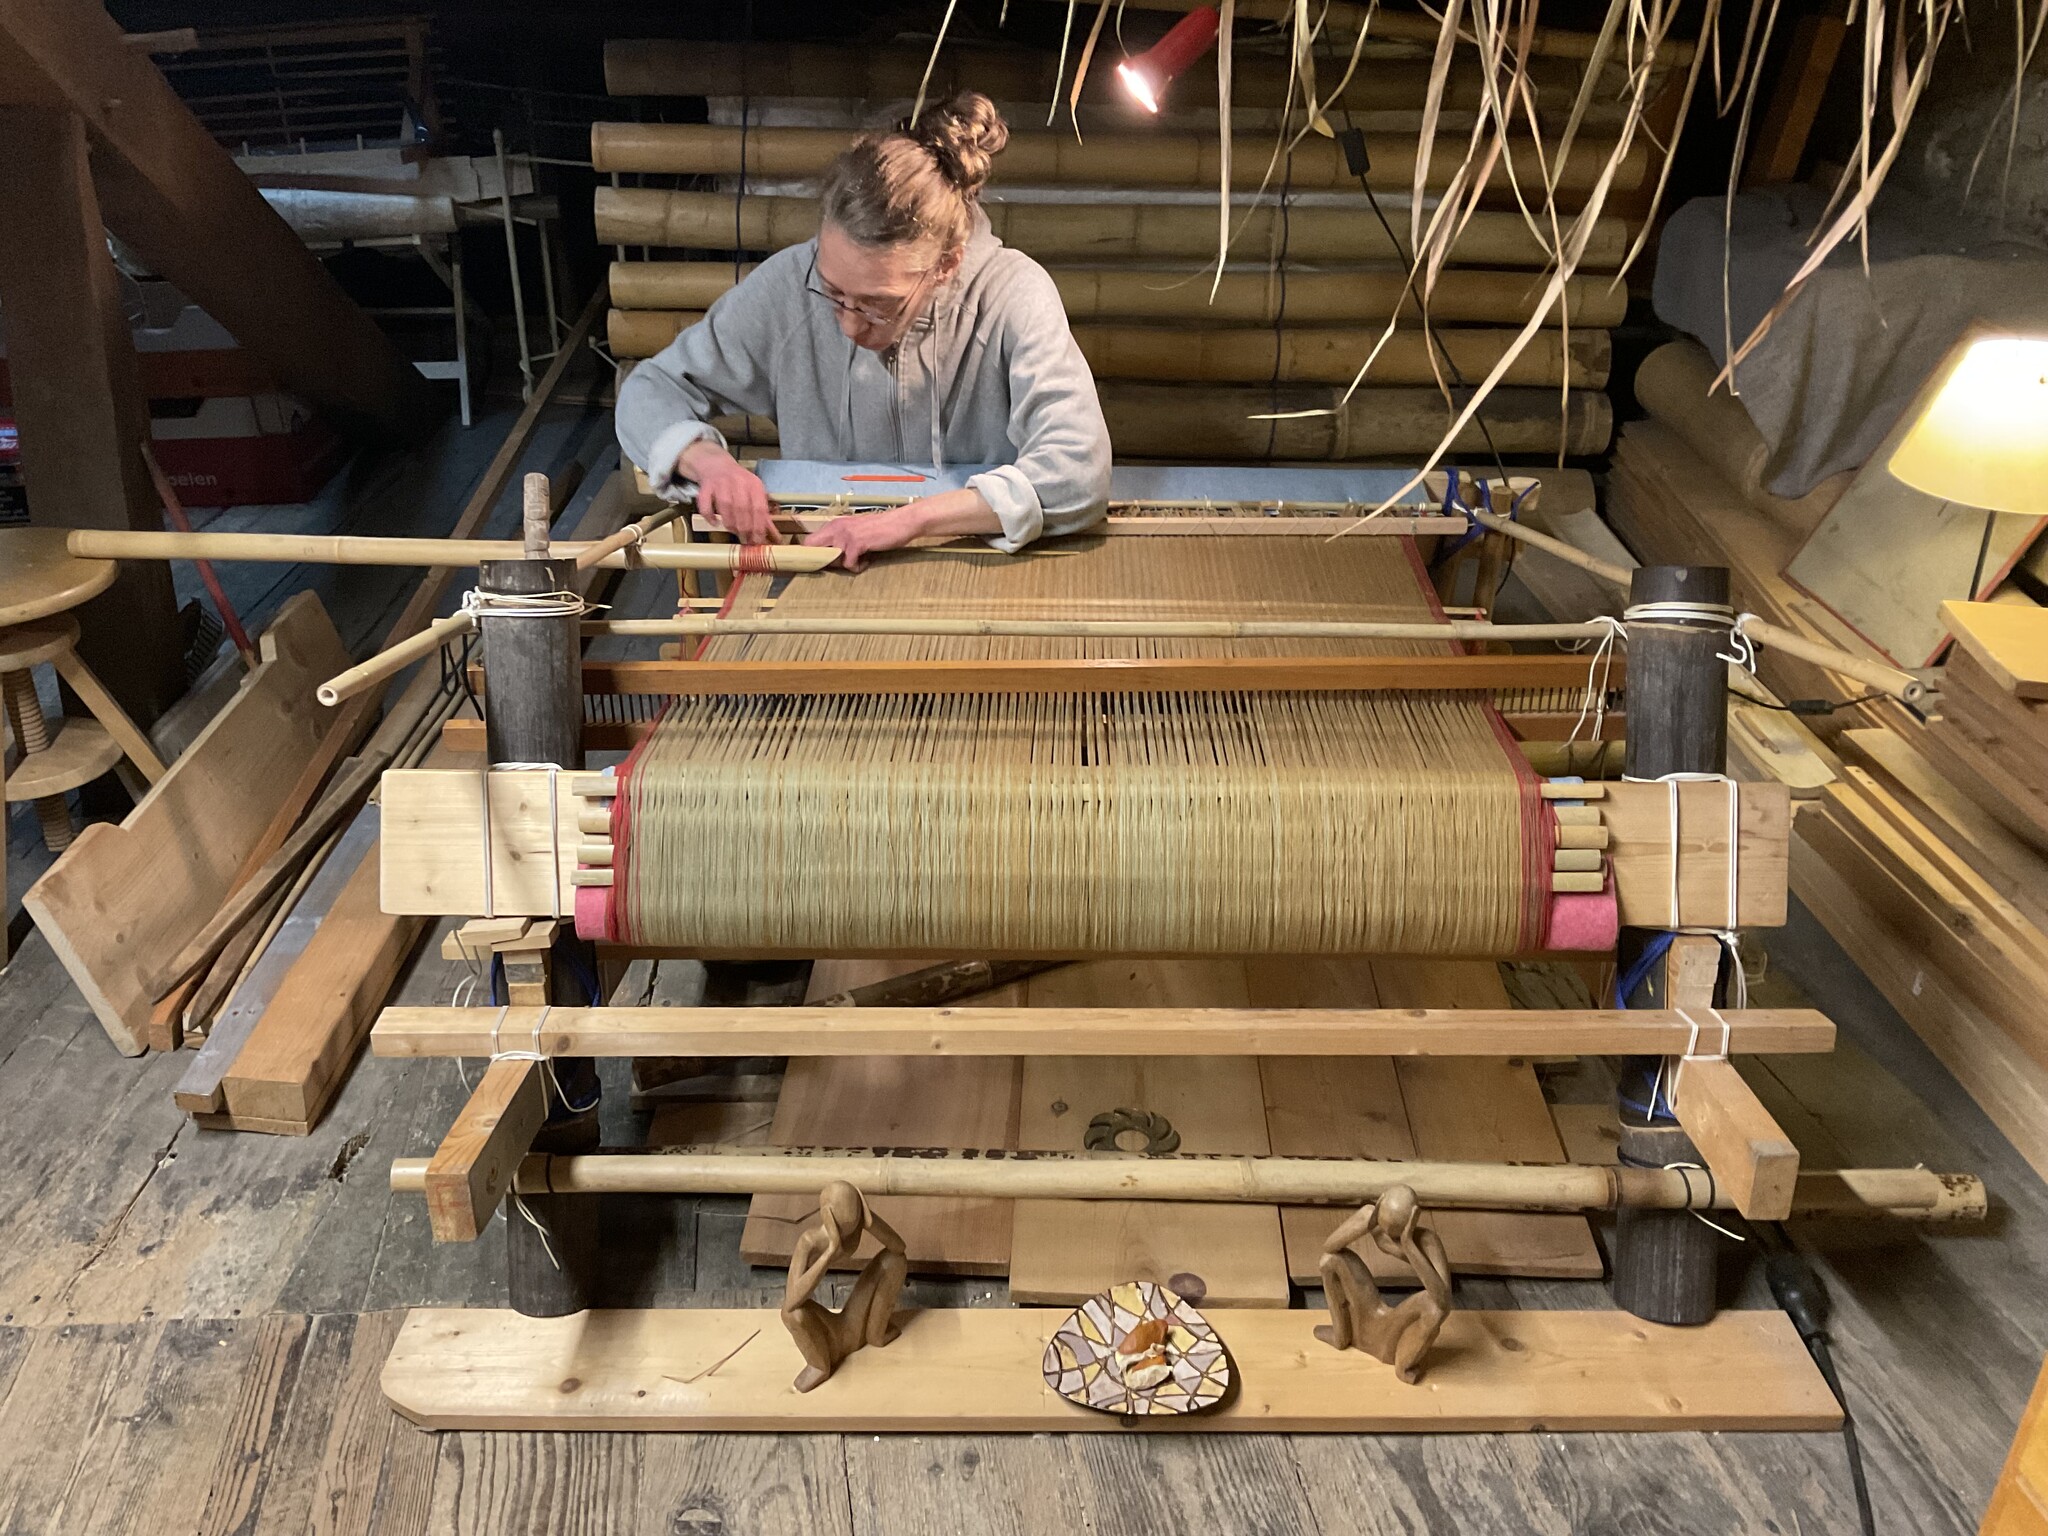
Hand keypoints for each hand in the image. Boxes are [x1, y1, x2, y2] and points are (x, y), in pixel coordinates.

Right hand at [678, 441, 779, 544]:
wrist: (717, 465)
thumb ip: (763, 514)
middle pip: (742, 508)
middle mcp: (738, 481)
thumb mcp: (755, 493)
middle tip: (745, 538)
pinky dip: (709, 515)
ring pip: (725, 506)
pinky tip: (715, 522)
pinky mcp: (706, 486)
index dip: (759, 527)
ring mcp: (721, 483)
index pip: (759, 508)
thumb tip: (773, 536)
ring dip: (730, 523)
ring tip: (733, 531)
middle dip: (744, 527)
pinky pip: (705, 503)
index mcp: (754, 484)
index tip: (759, 540)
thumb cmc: (739, 483)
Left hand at [801, 505, 925, 571]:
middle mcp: (836, 528)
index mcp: (835, 524)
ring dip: (844, 564)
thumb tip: (830, 557)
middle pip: (812, 547)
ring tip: (859, 560)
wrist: (900, 523)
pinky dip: (858, 567)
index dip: (812, 554)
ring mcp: (845, 535)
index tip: (821, 563)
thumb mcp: (856, 530)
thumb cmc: (880, 528)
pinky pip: (849, 564)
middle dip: (821, 560)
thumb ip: (842, 539)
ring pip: (831, 559)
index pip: (810, 540)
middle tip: (839, 565)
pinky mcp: (857, 543)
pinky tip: (867, 561)